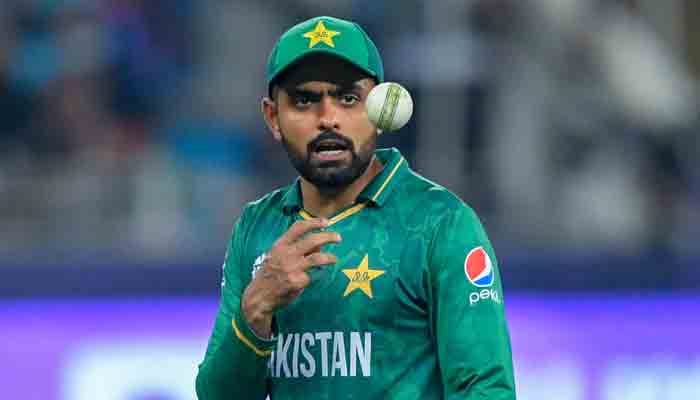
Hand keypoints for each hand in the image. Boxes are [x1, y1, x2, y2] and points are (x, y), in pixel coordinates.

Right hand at [241, 218, 340, 337]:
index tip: (326, 222)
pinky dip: (310, 277)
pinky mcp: (297, 282)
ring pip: (317, 258)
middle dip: (328, 237)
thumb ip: (295, 248)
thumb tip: (318, 244)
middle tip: (338, 238)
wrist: (258, 296)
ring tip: (334, 259)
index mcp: (280, 245)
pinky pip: (310, 276)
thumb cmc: (270, 274)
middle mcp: (286, 254)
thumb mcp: (277, 256)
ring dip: (330, 257)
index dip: (314, 222)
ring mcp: (292, 268)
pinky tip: (305, 280)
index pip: (298, 227)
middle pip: (312, 240)